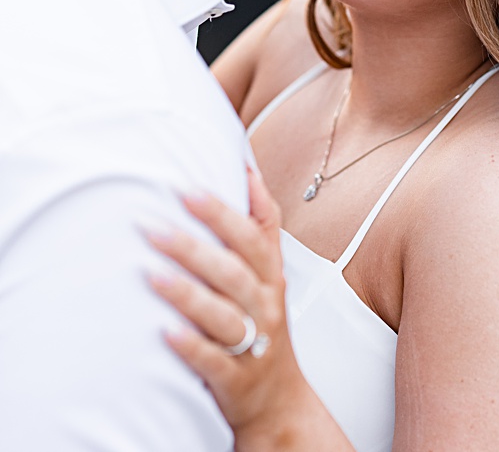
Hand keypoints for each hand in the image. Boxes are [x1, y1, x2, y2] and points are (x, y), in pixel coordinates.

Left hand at [146, 168, 313, 440]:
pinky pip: (214, 360)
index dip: (227, 210)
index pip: (256, 235)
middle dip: (195, 246)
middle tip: (151, 226)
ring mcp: (254, 341)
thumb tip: (247, 168)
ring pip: (224, 313)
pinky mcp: (236, 377)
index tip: (189, 189)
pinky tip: (165, 332)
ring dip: (187, 293)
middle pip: (235, 269)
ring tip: (150, 274)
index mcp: (271, 275)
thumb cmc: (262, 324)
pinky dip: (191, 346)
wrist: (279, 398)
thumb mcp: (268, 274)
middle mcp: (265, 304)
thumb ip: (259, 226)